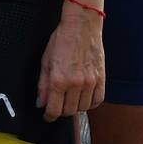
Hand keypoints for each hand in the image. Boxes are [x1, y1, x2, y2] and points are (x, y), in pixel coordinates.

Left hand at [37, 4, 104, 120]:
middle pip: (69, 111)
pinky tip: (83, 97)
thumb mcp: (45, 61)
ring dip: (75, 107)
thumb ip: (43, 85)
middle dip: (61, 111)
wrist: (82, 27)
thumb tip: (41, 103)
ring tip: (70, 98)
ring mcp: (91, 82)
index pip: (54, 110)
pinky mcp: (101, 79)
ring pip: (83, 108)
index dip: (49, 116)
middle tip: (57, 104)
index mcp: (59, 79)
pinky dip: (90, 103)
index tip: (47, 116)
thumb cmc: (61, 41)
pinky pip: (97, 101)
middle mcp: (76, 84)